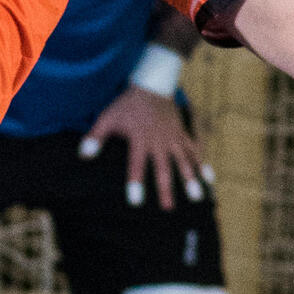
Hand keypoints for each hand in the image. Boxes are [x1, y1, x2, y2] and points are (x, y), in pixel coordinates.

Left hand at [79, 84, 208, 207]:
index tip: (136, 202)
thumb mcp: (108, 118)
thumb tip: (83, 156)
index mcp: (140, 139)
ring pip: (184, 162)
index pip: (136, 165)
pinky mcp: (183, 135)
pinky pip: (195, 151)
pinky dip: (202, 164)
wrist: (152, 86)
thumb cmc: (127, 105)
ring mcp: (174, 138)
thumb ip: (96, 137)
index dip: (136, 183)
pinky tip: (209, 179)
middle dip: (166, 189)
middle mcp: (159, 141)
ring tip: (197, 197)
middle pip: (163, 168)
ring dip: (190, 180)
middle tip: (168, 208)